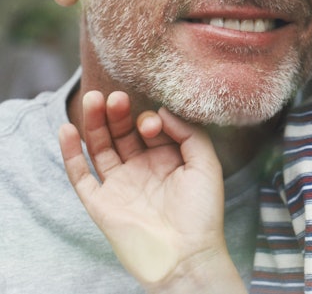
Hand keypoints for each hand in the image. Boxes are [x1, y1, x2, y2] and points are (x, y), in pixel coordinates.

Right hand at [58, 90, 243, 291]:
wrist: (185, 255)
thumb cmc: (201, 212)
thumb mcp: (205, 164)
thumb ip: (188, 133)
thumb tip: (161, 111)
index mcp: (166, 159)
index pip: (150, 128)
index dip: (148, 120)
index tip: (151, 124)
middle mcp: (141, 169)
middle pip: (121, 132)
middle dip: (117, 113)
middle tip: (113, 96)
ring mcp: (119, 185)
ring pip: (100, 147)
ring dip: (94, 123)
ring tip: (92, 99)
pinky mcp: (100, 202)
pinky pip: (80, 175)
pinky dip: (71, 153)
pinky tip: (67, 129)